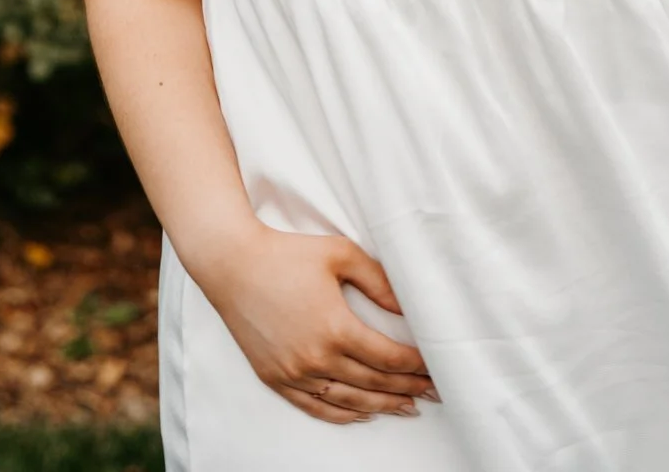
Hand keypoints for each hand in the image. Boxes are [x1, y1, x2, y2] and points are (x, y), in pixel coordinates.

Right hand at [206, 222, 437, 423]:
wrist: (233, 264)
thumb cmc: (287, 253)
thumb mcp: (339, 254)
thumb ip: (377, 280)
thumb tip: (407, 306)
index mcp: (336, 328)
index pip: (389, 358)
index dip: (416, 366)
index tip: (436, 367)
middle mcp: (317, 359)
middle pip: (374, 383)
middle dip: (408, 388)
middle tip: (433, 391)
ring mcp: (294, 373)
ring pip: (349, 402)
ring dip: (382, 406)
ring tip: (407, 406)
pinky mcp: (276, 379)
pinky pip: (316, 407)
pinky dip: (343, 415)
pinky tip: (362, 413)